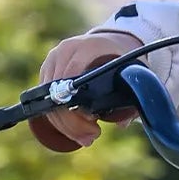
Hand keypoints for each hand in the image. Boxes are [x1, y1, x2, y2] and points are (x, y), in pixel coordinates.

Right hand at [34, 31, 142, 148]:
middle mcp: (65, 51)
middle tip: (90, 137)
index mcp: (87, 47)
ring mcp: (53, 59)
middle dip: (72, 123)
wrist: (109, 42)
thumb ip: (133, 95)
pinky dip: (57, 118)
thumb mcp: (133, 72)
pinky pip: (45, 99)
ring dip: (64, 124)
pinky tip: (73, 129)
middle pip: (58, 94)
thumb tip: (121, 124)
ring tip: (84, 137)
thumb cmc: (122, 59)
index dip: (79, 108)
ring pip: (48, 99)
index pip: (72, 81)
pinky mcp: (47, 70)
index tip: (94, 124)